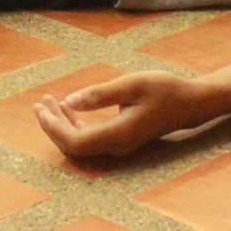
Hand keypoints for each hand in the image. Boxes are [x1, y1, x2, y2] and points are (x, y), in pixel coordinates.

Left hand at [34, 71, 212, 158]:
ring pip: (81, 142)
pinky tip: (69, 107)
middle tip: (39, 103)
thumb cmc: (164, 90)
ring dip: (62, 124)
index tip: (41, 107)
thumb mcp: (132, 84)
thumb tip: (68, 101)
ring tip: (48, 103)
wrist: (190, 103)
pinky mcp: (121, 138)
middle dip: (53, 126)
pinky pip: (91, 137)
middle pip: (74, 146)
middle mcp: (116, 146)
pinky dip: (76, 124)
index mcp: (117, 135)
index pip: (75, 141)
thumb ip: (100, 95)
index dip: (54, 127)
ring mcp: (119, 145)